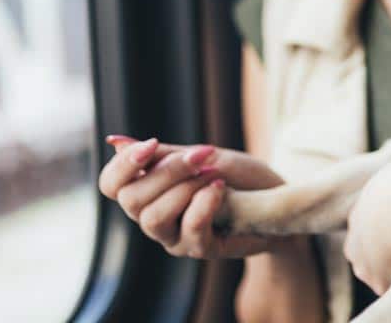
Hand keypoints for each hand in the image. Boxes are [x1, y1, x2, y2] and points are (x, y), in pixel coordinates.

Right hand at [98, 134, 285, 258]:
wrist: (279, 200)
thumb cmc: (240, 178)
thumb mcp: (202, 157)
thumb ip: (163, 154)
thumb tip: (115, 141)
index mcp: (149, 192)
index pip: (111, 185)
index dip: (122, 165)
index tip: (151, 145)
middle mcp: (154, 218)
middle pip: (131, 200)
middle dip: (166, 171)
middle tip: (202, 155)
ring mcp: (175, 238)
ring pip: (154, 218)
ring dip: (185, 188)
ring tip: (214, 174)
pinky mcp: (201, 249)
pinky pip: (190, 229)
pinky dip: (204, 203)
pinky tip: (221, 188)